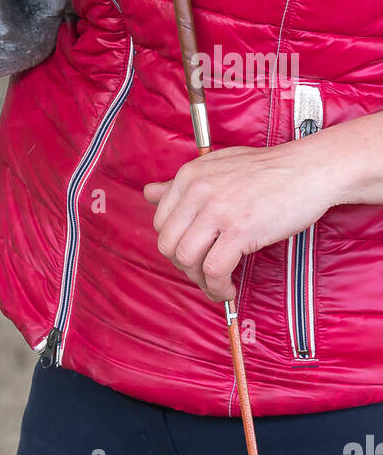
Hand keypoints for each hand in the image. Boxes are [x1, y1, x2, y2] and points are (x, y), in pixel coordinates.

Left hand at [143, 140, 333, 302]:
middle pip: (168, 243)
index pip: (161, 221)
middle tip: (203, 273)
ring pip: (187, 259)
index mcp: (189, 175)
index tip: (192, 255)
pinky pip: (215, 269)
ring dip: (200, 280)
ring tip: (217, 284)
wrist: (307, 169)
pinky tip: (229, 288)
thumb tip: (148, 192)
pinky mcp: (240, 230)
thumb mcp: (217, 166)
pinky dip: (218, 287)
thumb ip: (182, 183)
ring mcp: (218, 210)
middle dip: (184, 267)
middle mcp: (198, 191)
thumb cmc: (267, 170)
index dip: (174, 246)